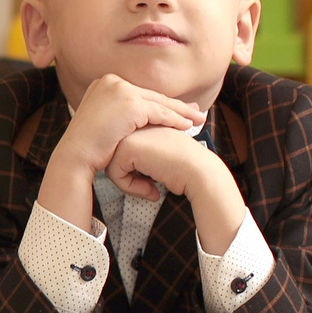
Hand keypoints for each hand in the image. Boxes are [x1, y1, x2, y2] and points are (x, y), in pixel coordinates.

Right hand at [41, 73, 206, 232]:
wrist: (76, 154)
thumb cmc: (89, 144)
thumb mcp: (103, 119)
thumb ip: (117, 111)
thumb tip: (137, 114)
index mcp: (104, 83)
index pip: (140, 93)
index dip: (161, 102)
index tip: (179, 108)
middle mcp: (111, 81)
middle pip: (152, 95)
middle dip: (176, 105)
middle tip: (196, 111)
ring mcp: (120, 90)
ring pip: (159, 102)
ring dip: (181, 112)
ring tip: (198, 119)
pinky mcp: (130, 103)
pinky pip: (160, 112)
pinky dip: (176, 120)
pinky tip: (187, 126)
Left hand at [109, 125, 247, 251]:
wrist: (200, 170)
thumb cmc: (184, 168)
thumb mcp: (159, 153)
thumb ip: (142, 153)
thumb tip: (123, 167)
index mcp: (144, 123)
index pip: (125, 154)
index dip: (135, 175)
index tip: (152, 184)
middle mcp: (134, 124)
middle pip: (114, 157)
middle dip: (129, 177)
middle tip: (150, 188)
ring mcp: (129, 133)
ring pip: (111, 165)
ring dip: (129, 183)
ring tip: (150, 189)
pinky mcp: (126, 147)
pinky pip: (114, 173)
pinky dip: (129, 186)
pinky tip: (151, 189)